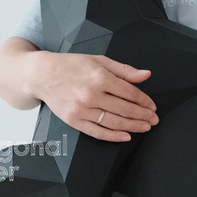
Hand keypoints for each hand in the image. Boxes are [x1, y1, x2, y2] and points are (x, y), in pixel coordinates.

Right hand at [32, 52, 157, 141]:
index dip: (145, 101)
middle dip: (143, 115)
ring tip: (145, 127)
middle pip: (125, 109)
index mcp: (100, 78)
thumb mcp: (99, 61)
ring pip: (114, 122)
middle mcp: (92, 95)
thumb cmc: (71, 65)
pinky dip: (114, 136)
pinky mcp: (74, 121)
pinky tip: (126, 136)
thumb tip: (146, 75)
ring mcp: (82, 110)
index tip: (153, 106)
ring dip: (133, 126)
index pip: (130, 93)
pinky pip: (98, 132)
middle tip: (154, 119)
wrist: (42, 75)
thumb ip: (124, 70)